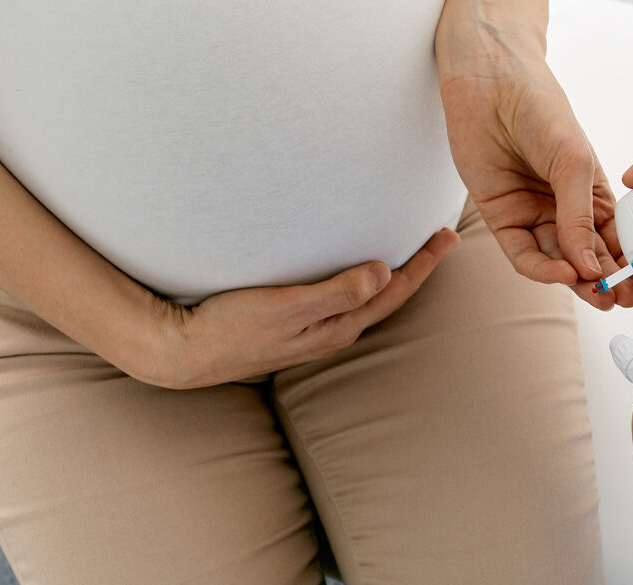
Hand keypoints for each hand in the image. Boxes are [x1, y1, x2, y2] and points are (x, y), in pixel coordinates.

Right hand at [136, 229, 458, 388]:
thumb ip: (336, 292)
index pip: (394, 292)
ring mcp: (315, 333)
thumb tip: (384, 274)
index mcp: (338, 326)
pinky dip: (363, 284)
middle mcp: (333, 332)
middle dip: (418, 268)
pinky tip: (357, 275)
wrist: (185, 352)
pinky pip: (346, 302)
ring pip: (369, 302)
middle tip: (441, 237)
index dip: (423, 264)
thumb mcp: (285, 307)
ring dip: (394, 277)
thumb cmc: (231, 326)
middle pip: (389, 297)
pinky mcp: (296, 327)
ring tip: (411, 253)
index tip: (447, 236)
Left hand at [436, 5, 632, 309]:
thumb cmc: (540, 107)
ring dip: (577, 281)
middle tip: (623, 299)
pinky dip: (542, 267)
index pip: (616, 238)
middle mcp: (564, 208)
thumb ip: (581, 216)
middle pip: (588, 256)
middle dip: (606, 280)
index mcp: (593, 192)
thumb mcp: (575, 162)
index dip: (629, 263)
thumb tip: (589, 265)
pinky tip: (562, 272)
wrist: (490, 85)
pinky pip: (523, 253)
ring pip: (558, 260)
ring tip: (598, 295)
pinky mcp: (503, 217)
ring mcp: (534, 214)